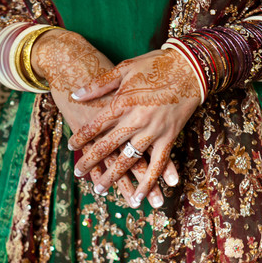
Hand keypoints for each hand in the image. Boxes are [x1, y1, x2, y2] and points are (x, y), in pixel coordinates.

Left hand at [31, 29, 175, 207]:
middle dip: (90, 161)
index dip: (81, 137)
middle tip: (78, 173)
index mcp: (122, 102)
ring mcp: (153, 131)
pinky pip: (157, 165)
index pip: (95, 125)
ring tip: (100, 189)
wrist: (191, 68)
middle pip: (107, 146)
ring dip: (113, 176)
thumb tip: (75, 95)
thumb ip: (99, 85)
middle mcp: (135, 120)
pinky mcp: (169, 138)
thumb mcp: (124, 68)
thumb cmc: (156, 65)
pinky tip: (139, 198)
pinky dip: (148, 183)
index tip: (71, 147)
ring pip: (129, 160)